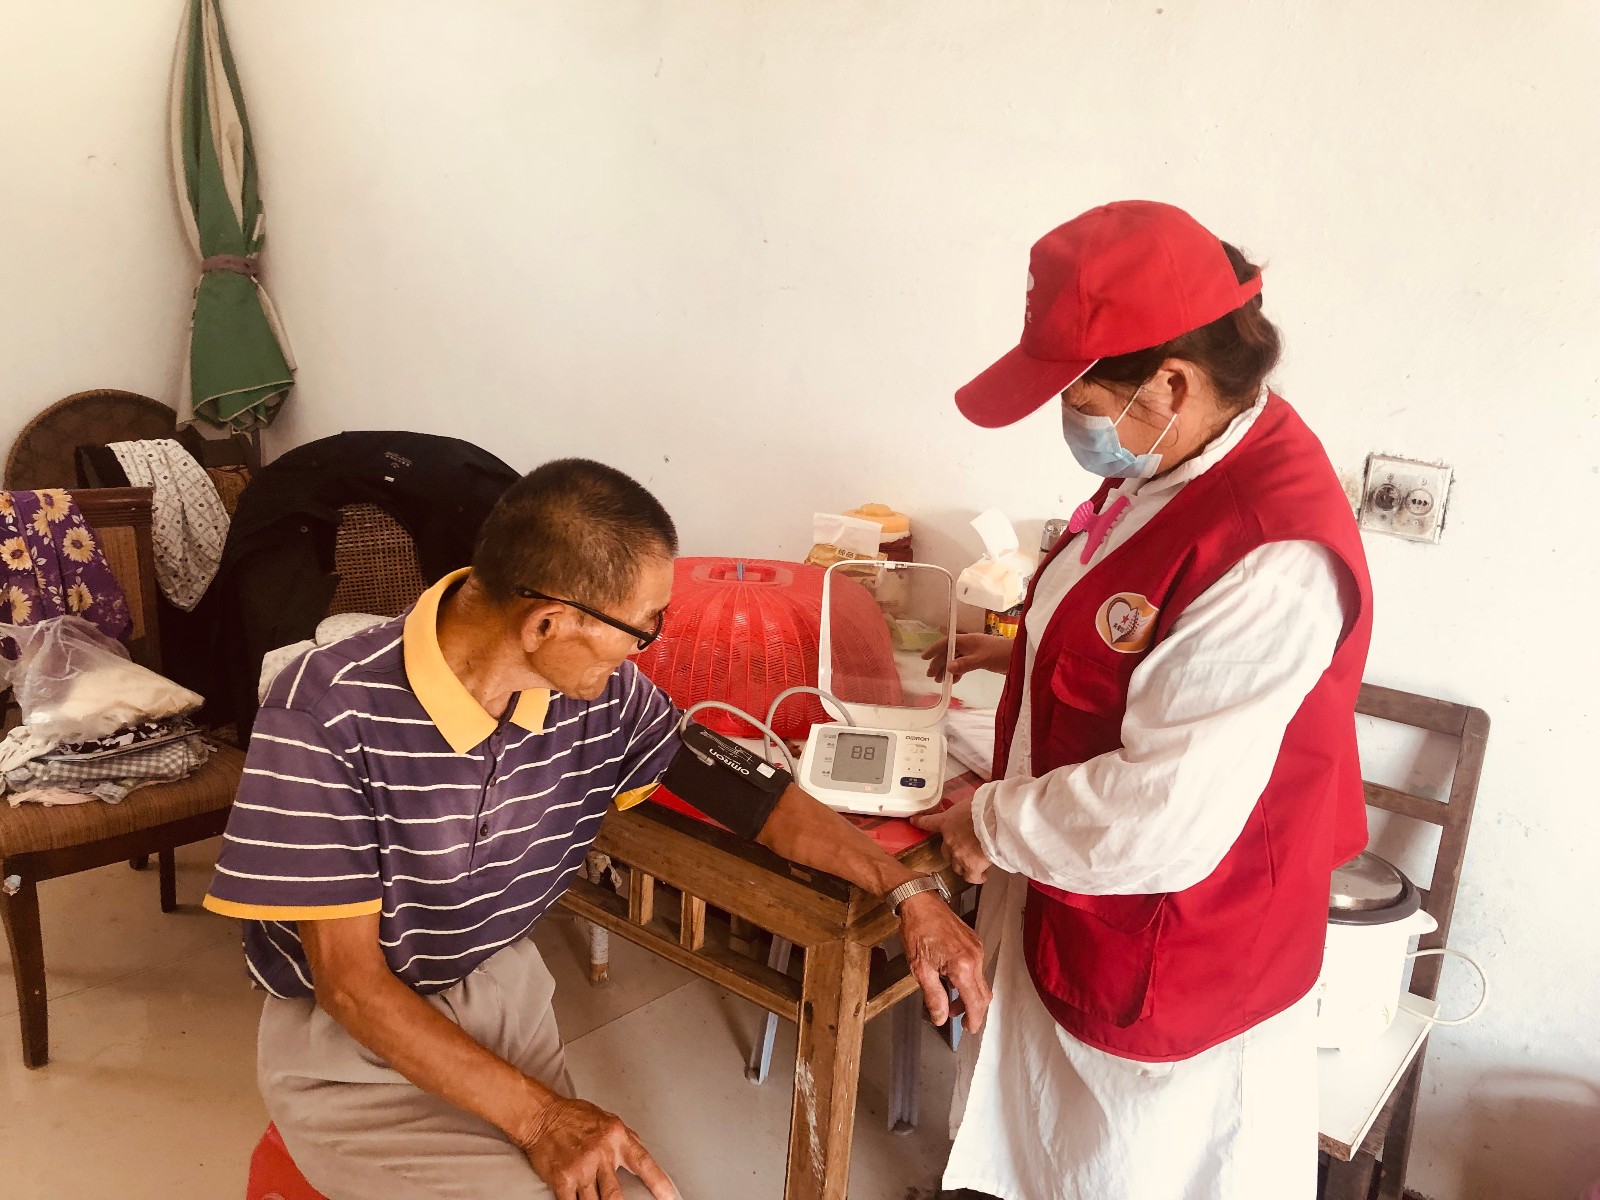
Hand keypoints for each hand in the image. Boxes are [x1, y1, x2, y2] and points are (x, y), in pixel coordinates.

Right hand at [519, 1095, 678, 1199]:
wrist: (542, 1116)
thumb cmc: (574, 1116)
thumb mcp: (608, 1120)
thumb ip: (626, 1139)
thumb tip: (642, 1153)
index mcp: (617, 1138)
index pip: (644, 1164)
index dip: (660, 1183)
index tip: (671, 1197)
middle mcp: (602, 1154)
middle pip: (617, 1195)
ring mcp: (581, 1168)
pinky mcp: (563, 1179)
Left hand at [897, 890, 989, 1033]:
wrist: (920, 902)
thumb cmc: (917, 932)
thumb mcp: (920, 969)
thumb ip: (934, 997)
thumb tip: (940, 1019)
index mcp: (963, 967)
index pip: (975, 1003)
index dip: (974, 1020)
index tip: (969, 1029)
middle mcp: (976, 958)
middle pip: (983, 994)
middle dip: (971, 1010)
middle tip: (956, 1018)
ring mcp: (977, 948)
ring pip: (980, 981)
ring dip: (968, 995)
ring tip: (948, 998)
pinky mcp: (975, 942)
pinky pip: (977, 968)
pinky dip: (967, 980)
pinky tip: (950, 979)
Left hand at [911, 797, 993, 885]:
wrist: (995, 823)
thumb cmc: (985, 807)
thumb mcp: (970, 802)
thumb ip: (966, 809)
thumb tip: (972, 808)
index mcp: (947, 822)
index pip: (929, 822)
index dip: (920, 822)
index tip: (913, 821)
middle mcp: (949, 841)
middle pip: (945, 852)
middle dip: (953, 851)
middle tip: (966, 849)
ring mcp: (959, 856)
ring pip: (956, 866)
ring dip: (963, 865)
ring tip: (975, 863)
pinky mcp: (972, 867)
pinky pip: (971, 877)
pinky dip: (976, 877)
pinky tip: (982, 876)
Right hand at [922, 633, 1013, 681]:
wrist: (1021, 655)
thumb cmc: (1001, 654)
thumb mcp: (982, 659)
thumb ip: (965, 664)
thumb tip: (947, 667)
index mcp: (967, 640)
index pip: (946, 642)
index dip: (934, 649)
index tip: (923, 658)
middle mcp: (969, 644)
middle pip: (949, 652)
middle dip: (939, 663)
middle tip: (931, 676)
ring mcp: (975, 652)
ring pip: (956, 659)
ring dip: (948, 669)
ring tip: (940, 681)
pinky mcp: (981, 659)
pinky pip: (964, 664)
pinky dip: (958, 672)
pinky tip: (955, 680)